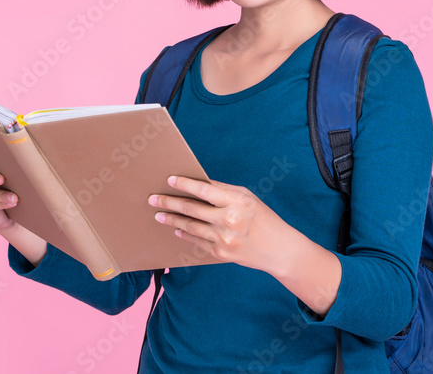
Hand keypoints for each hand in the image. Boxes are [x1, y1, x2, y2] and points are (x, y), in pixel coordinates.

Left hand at [148, 175, 298, 273]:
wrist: (279, 249)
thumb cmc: (263, 218)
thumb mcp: (247, 198)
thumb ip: (223, 191)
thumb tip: (198, 183)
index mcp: (236, 201)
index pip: (203, 189)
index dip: (184, 184)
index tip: (169, 180)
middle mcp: (228, 219)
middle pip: (191, 209)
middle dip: (169, 203)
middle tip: (153, 199)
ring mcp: (223, 238)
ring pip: (189, 226)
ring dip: (171, 220)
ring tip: (159, 215)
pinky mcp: (221, 253)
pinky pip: (197, 241)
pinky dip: (185, 234)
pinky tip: (177, 229)